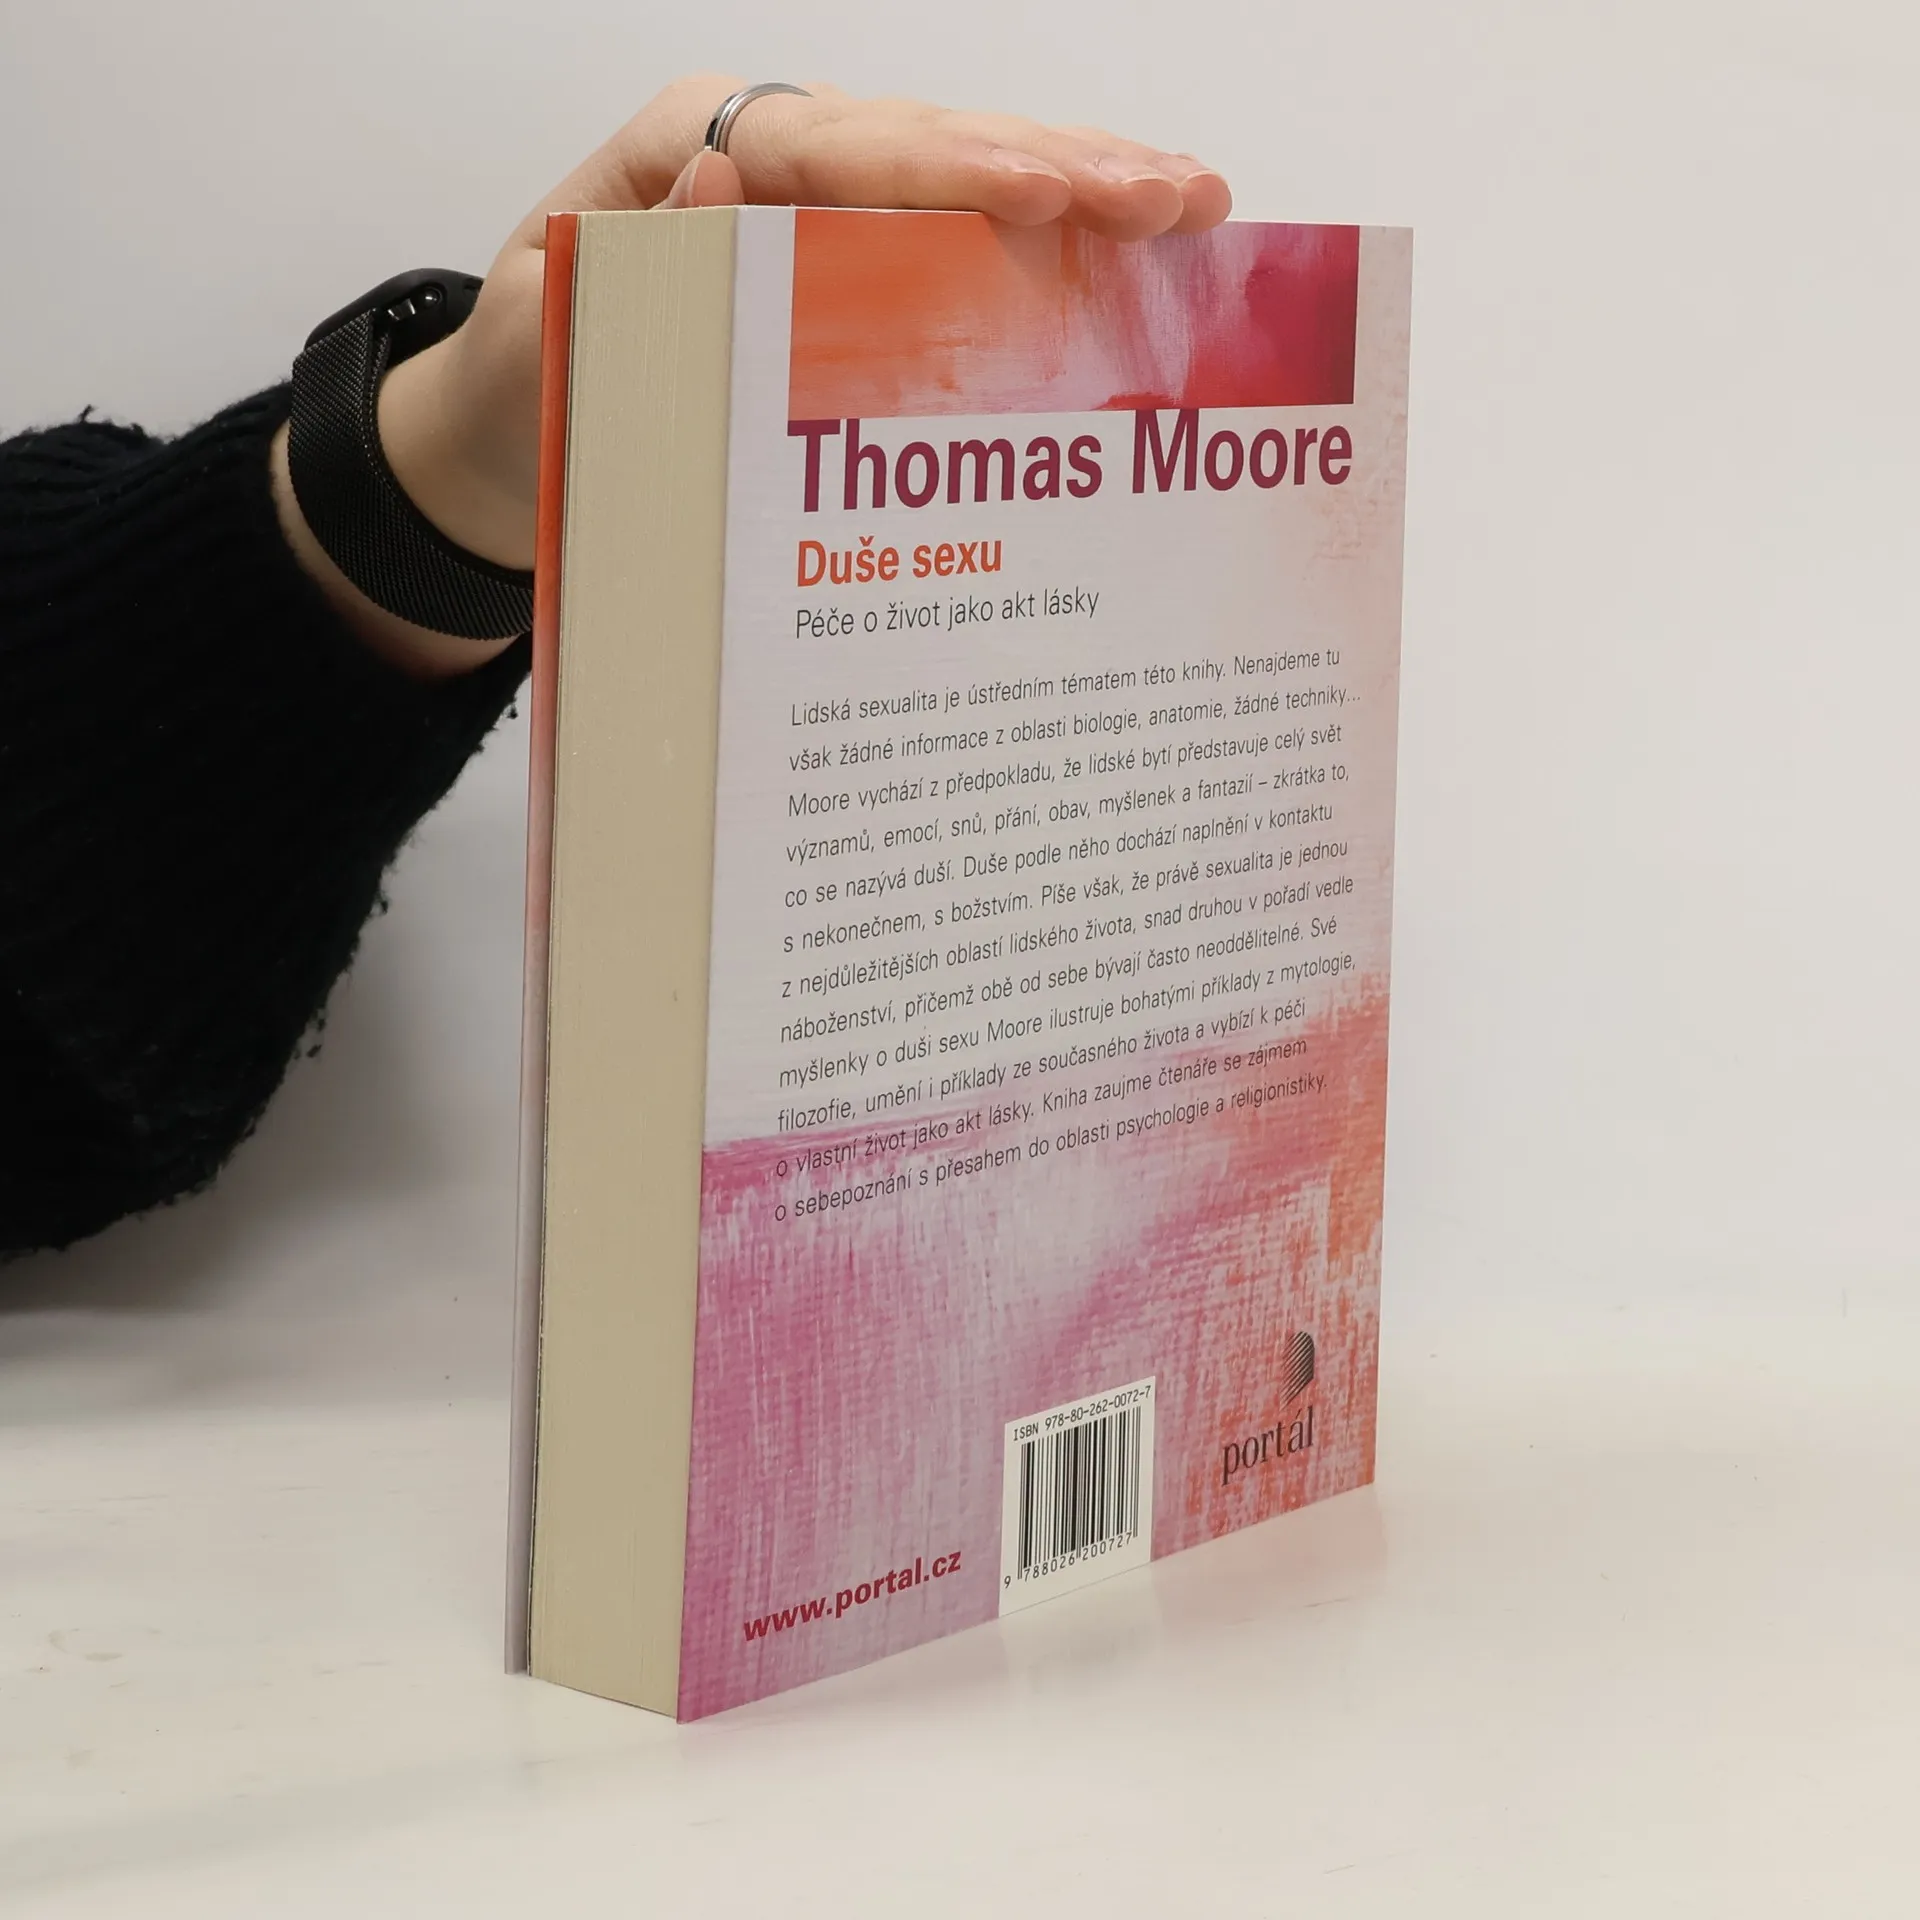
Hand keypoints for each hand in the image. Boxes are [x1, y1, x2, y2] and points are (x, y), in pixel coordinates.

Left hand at [273, 76, 1231, 676]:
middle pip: (927, 146)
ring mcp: (816, 213)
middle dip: (1058, 167)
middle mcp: (766, 163)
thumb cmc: (521, 394)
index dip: (944, 168)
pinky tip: (1129, 256)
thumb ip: (622, 268)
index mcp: (688, 154)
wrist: (503, 450)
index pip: (832, 147)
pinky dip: (1045, 250)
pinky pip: (953, 246)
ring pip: (960, 185)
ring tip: (1191, 206)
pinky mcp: (845, 270)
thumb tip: (729, 183)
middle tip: (1176, 193)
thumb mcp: (545, 335)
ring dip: (1080, 193)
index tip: (1043, 191)